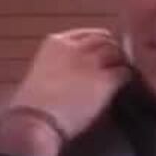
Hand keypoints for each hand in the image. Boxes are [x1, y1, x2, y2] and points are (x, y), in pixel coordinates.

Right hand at [0, 29, 129, 155]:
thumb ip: (55, 65)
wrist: (35, 120)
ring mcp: (92, 63)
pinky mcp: (106, 81)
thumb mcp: (39, 74)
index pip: (86, 34)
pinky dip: (127, 78)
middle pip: (105, 40)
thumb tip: (65, 73)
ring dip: (121, 62)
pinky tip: (125, 86)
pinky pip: (125, 72)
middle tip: (116, 62)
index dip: (96, 43)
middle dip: (112, 50)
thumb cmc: (29, 104)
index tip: (99, 52)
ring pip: (117, 53)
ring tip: (121, 73)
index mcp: (55, 43)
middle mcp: (76, 48)